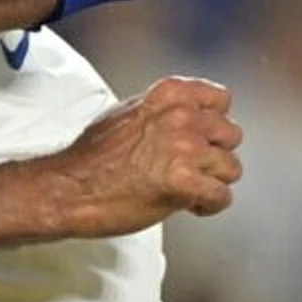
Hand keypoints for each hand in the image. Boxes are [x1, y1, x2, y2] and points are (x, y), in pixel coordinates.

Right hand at [45, 76, 243, 238]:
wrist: (70, 187)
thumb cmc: (92, 157)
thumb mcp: (127, 114)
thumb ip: (162, 112)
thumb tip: (189, 119)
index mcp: (167, 95)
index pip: (220, 99)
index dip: (213, 122)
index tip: (202, 136)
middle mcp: (180, 116)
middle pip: (231, 135)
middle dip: (214, 154)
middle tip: (192, 167)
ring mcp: (184, 149)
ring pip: (232, 168)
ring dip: (212, 181)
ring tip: (187, 188)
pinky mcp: (184, 183)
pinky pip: (222, 197)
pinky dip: (208, 205)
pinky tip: (187, 205)